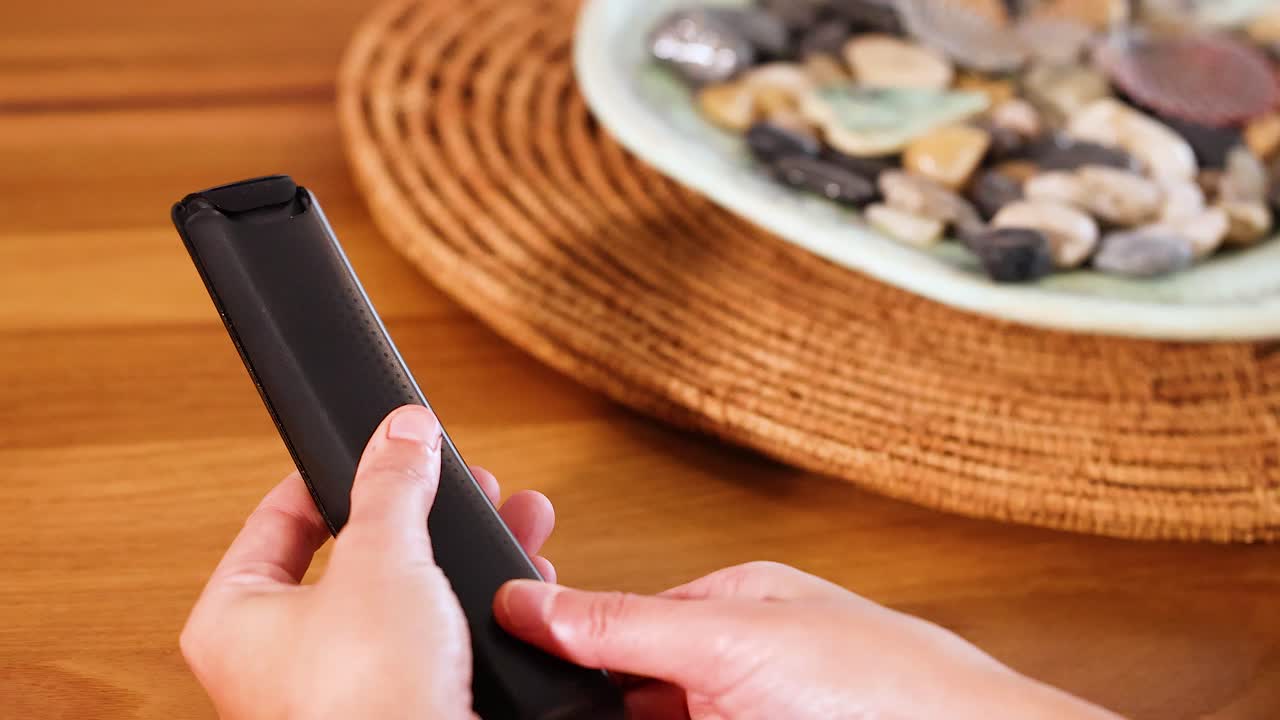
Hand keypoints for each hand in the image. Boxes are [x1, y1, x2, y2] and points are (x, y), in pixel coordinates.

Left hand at [181, 405, 556, 719]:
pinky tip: (514, 580)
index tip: (374, 448)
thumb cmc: (367, 701)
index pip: (277, 519)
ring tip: (503, 513)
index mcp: (234, 618)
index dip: (332, 475)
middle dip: (419, 513)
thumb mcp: (383, 560)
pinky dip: (473, 607)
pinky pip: (434, 638)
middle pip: (354, 553)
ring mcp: (340, 687)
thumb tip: (401, 433)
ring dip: (457, 554)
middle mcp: (278, 658)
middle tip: (451, 480)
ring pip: (405, 595)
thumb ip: (392, 486)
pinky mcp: (397, 706)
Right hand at [495, 562, 1122, 719]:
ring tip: (551, 716)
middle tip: (524, 711)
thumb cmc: (890, 687)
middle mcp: (732, 672)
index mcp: (731, 611)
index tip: (506, 677)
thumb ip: (628, 624)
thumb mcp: (737, 640)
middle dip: (579, 708)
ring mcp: (739, 719)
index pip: (615, 627)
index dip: (557, 654)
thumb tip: (534, 603)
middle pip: (623, 694)